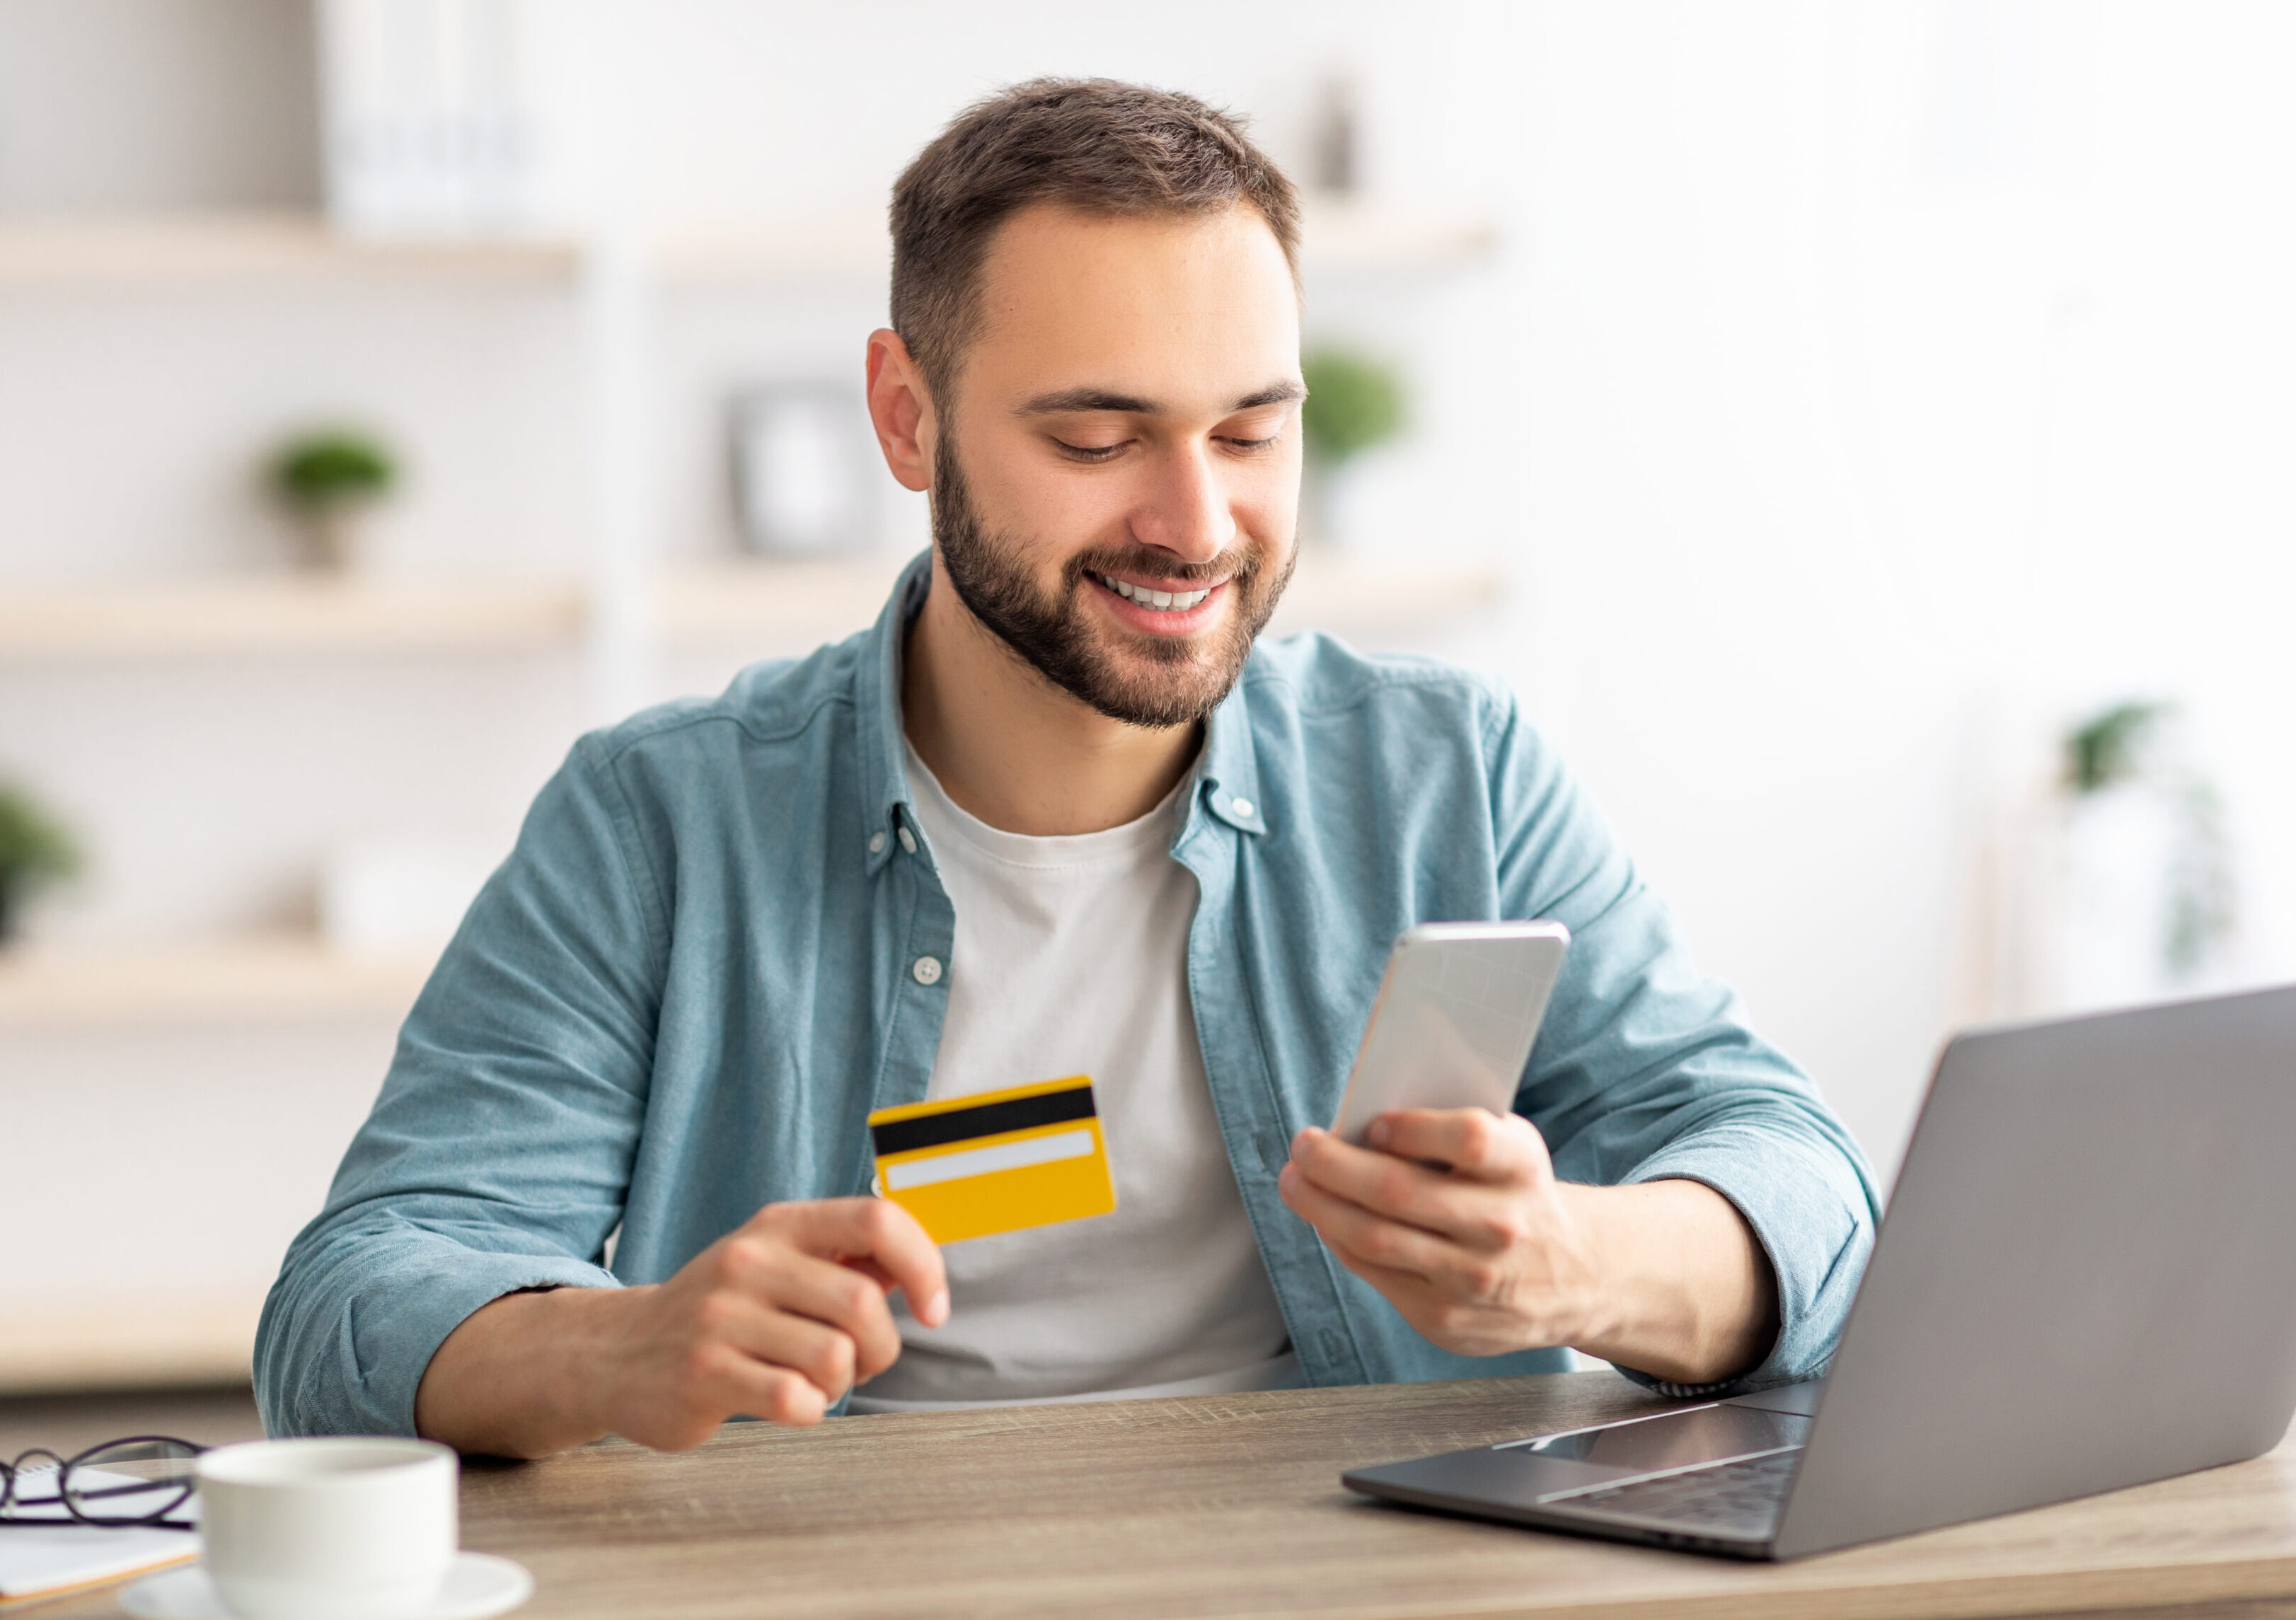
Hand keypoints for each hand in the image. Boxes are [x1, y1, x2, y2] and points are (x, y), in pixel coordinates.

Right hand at [415, 1198, 946, 1455]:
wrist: (616, 1353)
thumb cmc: (719, 1312)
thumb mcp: (776, 1263)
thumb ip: (846, 1260)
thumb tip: (920, 1264)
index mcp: (779, 1226)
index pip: (876, 1220)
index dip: (923, 1265)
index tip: (932, 1307)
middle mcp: (748, 1261)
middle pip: (862, 1303)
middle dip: (882, 1347)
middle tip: (860, 1362)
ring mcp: (720, 1318)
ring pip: (835, 1357)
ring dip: (842, 1383)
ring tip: (811, 1380)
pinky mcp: (703, 1376)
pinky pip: (795, 1401)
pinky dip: (808, 1410)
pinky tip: (784, 1401)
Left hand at [1278, 1108, 1594, 1355]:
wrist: (1572, 1279)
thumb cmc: (1518, 1195)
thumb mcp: (1509, 1151)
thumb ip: (1450, 1133)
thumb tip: (1360, 1126)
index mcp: (1521, 1169)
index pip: (1469, 1139)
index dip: (1414, 1128)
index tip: (1375, 1122)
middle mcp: (1503, 1227)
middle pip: (1399, 1192)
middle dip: (1334, 1166)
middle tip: (1302, 1146)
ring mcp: (1473, 1280)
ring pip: (1375, 1240)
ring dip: (1321, 1206)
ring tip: (1296, 1182)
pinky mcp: (1446, 1320)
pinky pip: (1375, 1274)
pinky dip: (1340, 1242)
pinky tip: (1326, 1221)